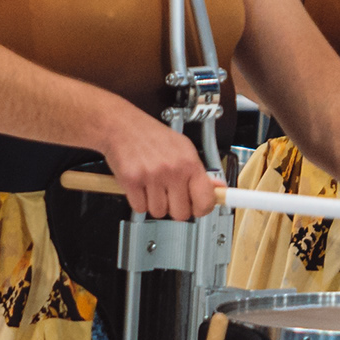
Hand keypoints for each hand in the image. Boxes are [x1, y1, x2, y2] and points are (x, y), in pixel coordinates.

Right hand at [97, 106, 222, 220]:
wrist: (121, 125)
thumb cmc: (151, 135)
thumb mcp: (182, 147)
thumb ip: (200, 171)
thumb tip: (218, 187)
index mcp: (189, 162)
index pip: (205, 200)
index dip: (202, 209)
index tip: (198, 207)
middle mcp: (172, 170)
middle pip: (181, 214)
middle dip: (174, 208)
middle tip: (169, 194)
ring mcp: (151, 176)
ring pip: (159, 212)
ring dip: (154, 203)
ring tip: (152, 185)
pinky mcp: (132, 181)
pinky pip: (139, 208)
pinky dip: (138, 200)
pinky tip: (140, 186)